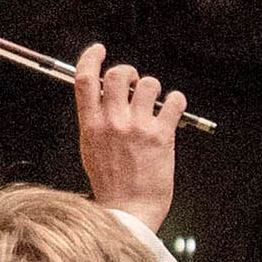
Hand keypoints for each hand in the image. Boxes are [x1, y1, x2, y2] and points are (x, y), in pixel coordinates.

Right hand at [73, 43, 184, 231]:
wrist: (129, 211)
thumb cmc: (111, 185)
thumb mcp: (90, 150)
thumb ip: (95, 122)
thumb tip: (101, 99)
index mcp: (91, 126)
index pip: (85, 79)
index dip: (91, 57)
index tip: (99, 50)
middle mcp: (113, 123)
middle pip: (118, 74)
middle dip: (128, 72)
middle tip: (133, 84)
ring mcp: (138, 128)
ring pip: (149, 83)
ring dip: (153, 88)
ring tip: (154, 103)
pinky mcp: (161, 135)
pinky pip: (173, 101)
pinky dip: (176, 100)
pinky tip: (172, 109)